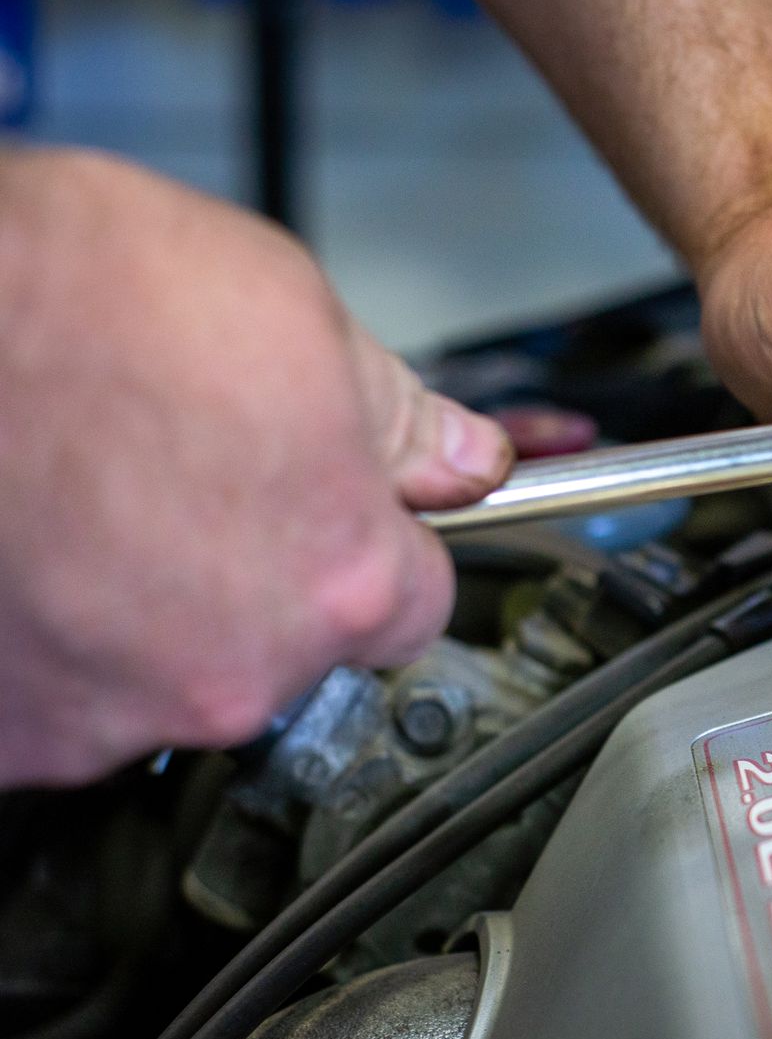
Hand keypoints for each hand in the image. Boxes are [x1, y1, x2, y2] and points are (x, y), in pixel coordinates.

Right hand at [0, 150, 511, 785]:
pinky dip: (55, 646)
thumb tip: (461, 455)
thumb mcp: (287, 311)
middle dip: (257, 575)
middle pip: (291, 648)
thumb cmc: (63, 299)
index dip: (375, 543)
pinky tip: (37, 558)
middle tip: (185, 482)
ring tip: (88, 507)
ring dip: (146, 615)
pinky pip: (65, 706)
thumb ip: (396, 414)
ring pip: (171, 680)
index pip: (416, 602)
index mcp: (341, 578)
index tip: (339, 513)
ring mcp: (113, 717)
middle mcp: (238, 673)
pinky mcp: (12, 739)